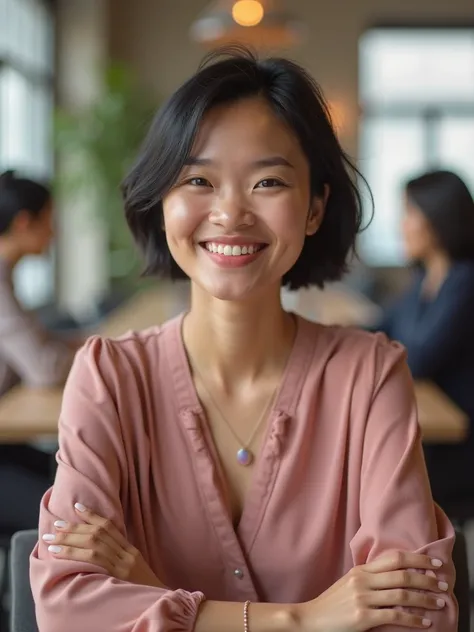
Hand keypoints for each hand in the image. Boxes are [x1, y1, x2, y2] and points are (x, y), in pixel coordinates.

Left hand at [42, 503, 163, 588]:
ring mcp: (123, 565)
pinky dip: (76, 555)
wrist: (158, 603)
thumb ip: (119, 558)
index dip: (92, 515)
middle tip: (56, 525)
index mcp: (130, 550)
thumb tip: (97, 550)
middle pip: (98, 534)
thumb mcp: (134, 570)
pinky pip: (96, 561)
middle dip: (75, 528)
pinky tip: (62, 554)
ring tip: (52, 540)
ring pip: (94, 545)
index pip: (110, 527)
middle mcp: (127, 554)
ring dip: (70, 541)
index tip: (76, 507)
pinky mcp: (119, 577)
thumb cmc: (142, 591)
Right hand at [297, 551, 448, 630]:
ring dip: (424, 599)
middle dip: (426, 578)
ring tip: (438, 603)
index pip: (394, 558)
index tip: (435, 562)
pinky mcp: (362, 617)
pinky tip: (425, 623)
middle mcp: (363, 580)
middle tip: (443, 583)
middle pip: (402, 574)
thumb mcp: (350, 584)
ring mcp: (362, 598)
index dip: (418, 559)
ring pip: (402, 595)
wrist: (310, 618)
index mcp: (361, 570)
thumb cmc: (333, 604)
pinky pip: (394, 616)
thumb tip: (397, 576)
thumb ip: (370, 578)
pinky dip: (413, 619)